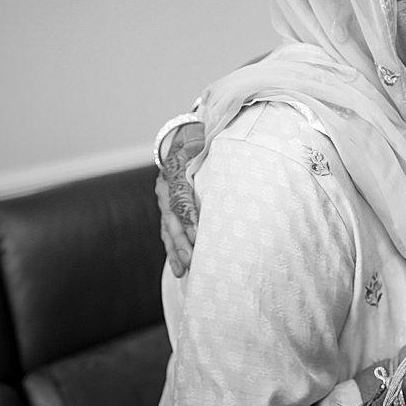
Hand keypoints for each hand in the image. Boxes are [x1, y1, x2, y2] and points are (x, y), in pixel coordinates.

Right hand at [158, 121, 204, 276]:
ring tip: (184, 270)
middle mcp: (165, 184)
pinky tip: (179, 270)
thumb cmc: (202, 139)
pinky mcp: (166, 210)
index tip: (198, 233)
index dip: (188, 215)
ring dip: (175, 250)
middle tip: (192, 258)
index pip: (179, 194)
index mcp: (175, 166)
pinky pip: (167, 233)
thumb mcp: (208, 139)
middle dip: (181, 240)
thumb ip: (218, 150)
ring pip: (167, 228)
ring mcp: (163, 198)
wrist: (183, 135)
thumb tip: (241, 153)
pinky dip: (172, 251)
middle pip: (171, 216)